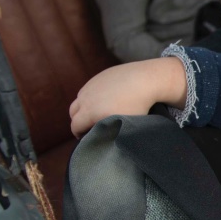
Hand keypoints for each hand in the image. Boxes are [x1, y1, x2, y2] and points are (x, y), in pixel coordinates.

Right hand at [69, 56, 186, 136]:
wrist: (147, 79)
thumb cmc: (138, 105)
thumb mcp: (124, 126)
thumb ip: (110, 134)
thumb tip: (105, 143)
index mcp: (90, 111)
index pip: (75, 126)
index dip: (79, 135)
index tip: (87, 139)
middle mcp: (86, 97)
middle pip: (73, 112)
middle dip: (79, 121)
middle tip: (91, 127)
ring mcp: (92, 84)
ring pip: (80, 99)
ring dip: (84, 107)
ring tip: (98, 113)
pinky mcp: (99, 76)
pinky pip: (89, 89)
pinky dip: (92, 96)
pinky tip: (106, 99)